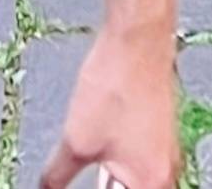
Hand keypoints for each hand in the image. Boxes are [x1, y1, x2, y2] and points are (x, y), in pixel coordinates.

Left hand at [38, 22, 180, 188]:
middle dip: (104, 186)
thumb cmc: (117, 83)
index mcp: (151, 185)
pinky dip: (117, 167)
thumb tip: (46, 187)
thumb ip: (58, 174)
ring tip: (90, 166)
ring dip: (108, 181)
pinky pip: (137, 161)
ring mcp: (164, 150)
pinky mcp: (157, 130)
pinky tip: (97, 158)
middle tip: (78, 177)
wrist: (137, 37)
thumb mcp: (76, 140)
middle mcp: (166, 172)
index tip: (72, 186)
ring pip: (132, 179)